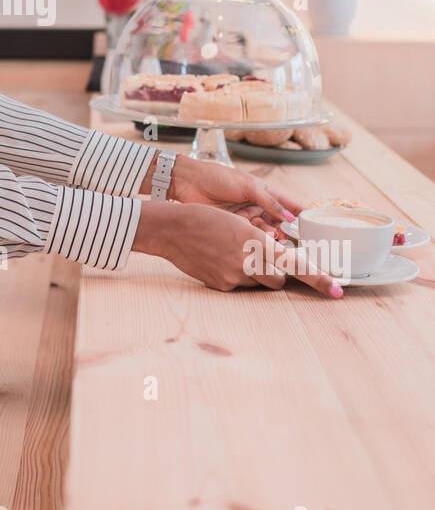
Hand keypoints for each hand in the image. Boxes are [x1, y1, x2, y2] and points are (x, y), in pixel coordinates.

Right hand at [133, 201, 342, 297]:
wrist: (172, 229)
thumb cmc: (205, 218)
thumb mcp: (240, 224)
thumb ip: (260, 243)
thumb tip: (276, 259)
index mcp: (258, 242)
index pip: (297, 266)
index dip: (320, 280)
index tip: (338, 291)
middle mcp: (249, 263)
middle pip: (279, 279)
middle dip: (278, 273)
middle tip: (264, 259)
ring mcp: (234, 278)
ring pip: (259, 283)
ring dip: (256, 274)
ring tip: (232, 255)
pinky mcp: (222, 286)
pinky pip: (239, 286)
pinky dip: (235, 276)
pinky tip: (218, 260)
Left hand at [141, 152, 301, 236]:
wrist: (188, 183)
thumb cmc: (218, 177)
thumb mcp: (247, 186)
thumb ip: (268, 201)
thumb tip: (290, 218)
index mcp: (264, 193)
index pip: (289, 206)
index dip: (302, 216)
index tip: (316, 228)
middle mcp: (258, 207)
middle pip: (279, 224)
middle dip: (289, 234)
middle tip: (299, 244)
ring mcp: (246, 219)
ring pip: (266, 233)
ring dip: (273, 239)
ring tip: (281, 246)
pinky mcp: (233, 229)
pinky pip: (250, 238)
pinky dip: (258, 243)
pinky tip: (264, 247)